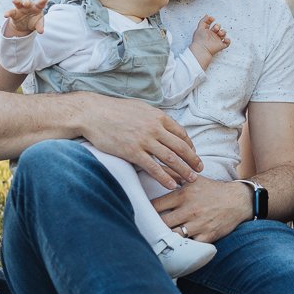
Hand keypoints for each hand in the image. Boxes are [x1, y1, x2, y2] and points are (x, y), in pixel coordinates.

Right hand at [2, 0, 46, 36]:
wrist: (24, 24)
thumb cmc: (34, 21)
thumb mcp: (38, 23)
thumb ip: (40, 26)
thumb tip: (41, 31)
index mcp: (37, 7)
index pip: (41, 3)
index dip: (43, 1)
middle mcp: (29, 6)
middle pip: (28, 2)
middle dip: (27, 2)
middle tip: (26, 3)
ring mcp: (21, 8)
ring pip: (18, 3)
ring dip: (16, 1)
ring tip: (14, 0)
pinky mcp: (14, 13)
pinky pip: (11, 12)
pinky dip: (8, 13)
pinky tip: (6, 15)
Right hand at [77, 93, 201, 186]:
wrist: (94, 113)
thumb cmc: (115, 110)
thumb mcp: (140, 108)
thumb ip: (154, 117)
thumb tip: (164, 123)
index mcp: (158, 116)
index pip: (181, 133)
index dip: (190, 146)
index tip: (193, 155)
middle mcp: (154, 128)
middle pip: (181, 147)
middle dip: (193, 160)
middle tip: (200, 169)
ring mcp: (144, 140)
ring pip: (171, 158)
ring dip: (183, 170)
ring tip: (191, 180)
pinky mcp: (132, 152)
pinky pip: (153, 167)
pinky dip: (164, 177)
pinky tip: (171, 185)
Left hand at [151, 177, 252, 243]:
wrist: (238, 201)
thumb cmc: (213, 190)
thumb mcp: (193, 180)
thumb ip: (173, 174)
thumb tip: (155, 165)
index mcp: (184, 195)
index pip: (156, 205)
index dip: (147, 211)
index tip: (143, 214)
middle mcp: (190, 210)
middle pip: (162, 222)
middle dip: (154, 226)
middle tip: (149, 229)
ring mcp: (199, 224)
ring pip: (174, 236)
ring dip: (167, 237)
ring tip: (161, 238)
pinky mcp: (207, 236)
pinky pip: (190, 246)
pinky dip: (184, 247)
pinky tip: (178, 246)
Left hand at [190, 15, 230, 59]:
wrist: (202, 49)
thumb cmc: (199, 39)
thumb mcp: (199, 28)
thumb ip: (203, 20)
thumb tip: (207, 15)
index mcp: (206, 31)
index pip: (210, 24)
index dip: (211, 20)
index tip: (212, 19)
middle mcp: (212, 35)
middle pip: (218, 27)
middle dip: (218, 26)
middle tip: (215, 28)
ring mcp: (217, 40)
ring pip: (223, 33)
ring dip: (223, 31)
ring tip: (220, 33)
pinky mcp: (221, 45)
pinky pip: (227, 42)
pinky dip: (228, 40)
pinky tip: (224, 39)